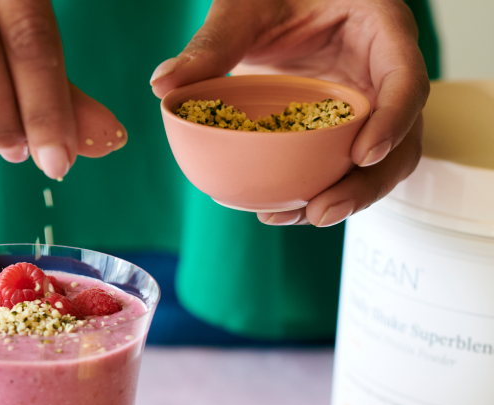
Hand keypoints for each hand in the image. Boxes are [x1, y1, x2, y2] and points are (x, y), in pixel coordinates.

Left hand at [150, 0, 429, 226]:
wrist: (276, 0)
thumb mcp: (243, 7)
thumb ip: (211, 43)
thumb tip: (162, 85)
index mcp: (381, 29)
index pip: (407, 79)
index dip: (393, 120)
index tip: (363, 155)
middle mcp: (384, 71)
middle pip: (403, 136)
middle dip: (368, 182)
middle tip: (321, 212)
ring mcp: (368, 103)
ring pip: (378, 161)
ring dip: (347, 197)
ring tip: (300, 218)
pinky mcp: (344, 126)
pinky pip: (343, 164)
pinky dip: (320, 189)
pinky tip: (279, 209)